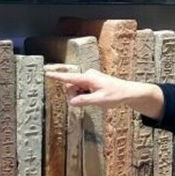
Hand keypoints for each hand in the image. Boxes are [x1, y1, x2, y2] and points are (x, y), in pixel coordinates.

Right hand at [45, 69, 165, 120]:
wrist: (128, 92)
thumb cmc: (116, 95)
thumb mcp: (99, 101)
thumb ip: (84, 101)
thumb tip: (72, 102)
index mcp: (88, 78)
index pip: (69, 78)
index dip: (57, 76)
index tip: (46, 73)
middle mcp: (87, 76)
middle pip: (71, 87)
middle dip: (75, 96)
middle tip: (89, 101)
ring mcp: (89, 79)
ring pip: (76, 89)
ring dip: (81, 97)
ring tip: (95, 98)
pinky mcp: (91, 82)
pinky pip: (81, 90)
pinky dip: (85, 95)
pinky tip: (95, 97)